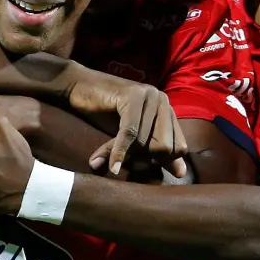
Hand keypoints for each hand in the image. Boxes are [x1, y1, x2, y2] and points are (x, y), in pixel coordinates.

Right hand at [66, 70, 187, 177]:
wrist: (79, 86)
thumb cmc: (105, 112)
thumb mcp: (134, 137)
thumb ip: (157, 153)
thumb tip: (181, 174)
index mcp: (168, 110)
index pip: (180, 147)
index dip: (160, 161)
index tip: (140, 162)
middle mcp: (163, 100)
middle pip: (165, 147)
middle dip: (143, 158)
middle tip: (125, 158)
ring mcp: (149, 95)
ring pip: (146, 142)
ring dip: (126, 154)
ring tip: (109, 155)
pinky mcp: (132, 95)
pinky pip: (130, 133)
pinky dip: (119, 152)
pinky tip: (112, 167)